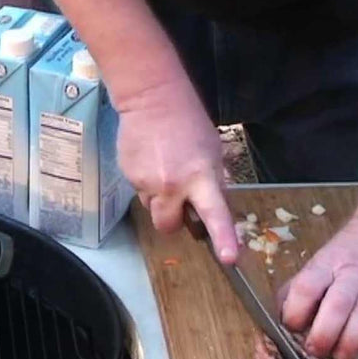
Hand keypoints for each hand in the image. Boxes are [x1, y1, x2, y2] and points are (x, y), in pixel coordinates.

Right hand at [116, 79, 237, 261]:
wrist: (152, 100)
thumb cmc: (189, 123)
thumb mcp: (213, 152)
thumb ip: (213, 182)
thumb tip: (213, 207)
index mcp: (201, 177)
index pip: (214, 214)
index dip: (223, 238)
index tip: (229, 258)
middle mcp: (172, 185)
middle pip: (168, 226)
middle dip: (173, 220)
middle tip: (178, 201)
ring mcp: (147, 182)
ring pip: (152, 209)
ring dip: (159, 199)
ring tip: (163, 169)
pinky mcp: (129, 176)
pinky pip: (140, 192)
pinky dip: (146, 182)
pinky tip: (151, 160)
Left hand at [280, 214, 357, 358]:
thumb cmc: (348, 253)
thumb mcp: (320, 260)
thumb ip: (300, 286)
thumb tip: (281, 316)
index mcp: (326, 264)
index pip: (306, 286)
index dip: (295, 310)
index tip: (292, 326)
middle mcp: (352, 274)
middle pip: (337, 305)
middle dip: (324, 334)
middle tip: (316, 351)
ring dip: (352, 341)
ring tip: (342, 356)